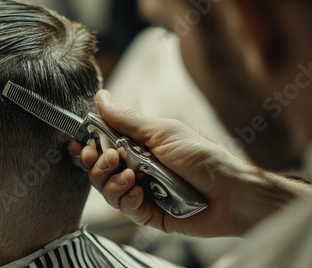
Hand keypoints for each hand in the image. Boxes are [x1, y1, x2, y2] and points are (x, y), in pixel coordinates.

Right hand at [70, 90, 311, 236]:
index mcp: (138, 146)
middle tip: (107, 158)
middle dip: (96, 164)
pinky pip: (124, 209)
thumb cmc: (202, 156)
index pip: (102, 144)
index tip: (78, 144)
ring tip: (130, 176)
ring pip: (107, 189)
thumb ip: (126, 120)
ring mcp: (141, 191)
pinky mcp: (148, 214)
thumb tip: (100, 97)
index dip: (87, 145)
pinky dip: (126, 200)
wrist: (233, 193)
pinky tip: (139, 193)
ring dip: (111, 181)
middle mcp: (136, 168)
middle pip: (99, 168)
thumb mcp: (162, 131)